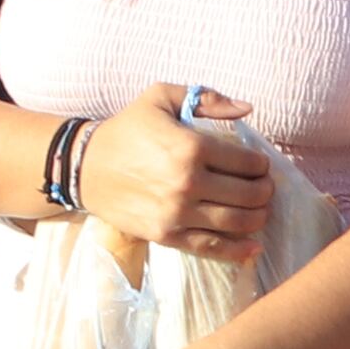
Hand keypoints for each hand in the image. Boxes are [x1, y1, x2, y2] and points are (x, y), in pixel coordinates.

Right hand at [76, 86, 272, 262]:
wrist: (84, 166)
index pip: (249, 163)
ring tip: (258, 210)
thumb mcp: (161, 97)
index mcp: (191, 147)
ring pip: (238, 223)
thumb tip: (247, 109)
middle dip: (265, 191)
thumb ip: (206, 98)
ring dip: (258, 217)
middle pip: (250, 195)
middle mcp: (187, 183)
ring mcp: (177, 213)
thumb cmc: (127, 129)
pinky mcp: (166, 235)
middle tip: (264, 187)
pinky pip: (211, 248)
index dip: (261, 165)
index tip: (259, 165)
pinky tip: (254, 247)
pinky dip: (238, 251)